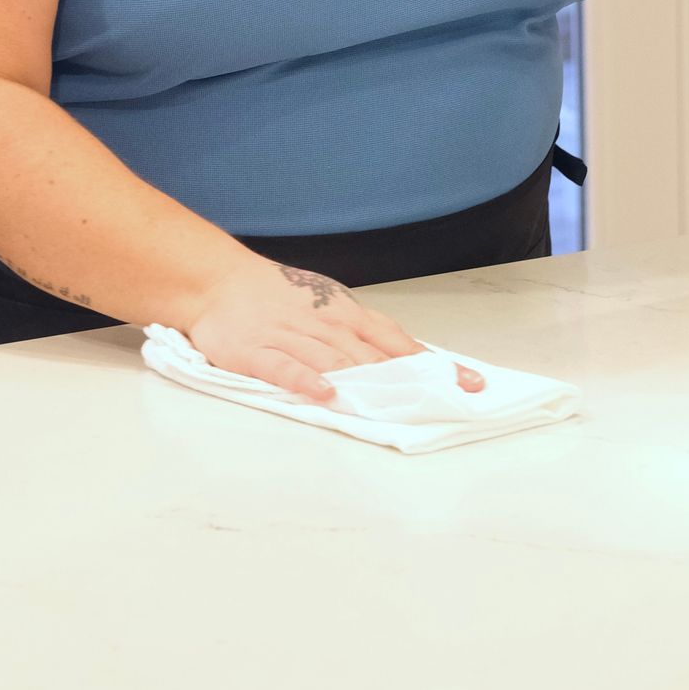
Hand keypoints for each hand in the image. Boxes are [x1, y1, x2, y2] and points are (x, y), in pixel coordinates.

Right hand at [187, 254, 484, 404]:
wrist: (218, 281)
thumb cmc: (279, 298)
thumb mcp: (327, 308)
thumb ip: (362, 339)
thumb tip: (409, 365)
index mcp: (346, 314)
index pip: (398, 341)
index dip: (433, 363)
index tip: (471, 384)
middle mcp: (325, 325)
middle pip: (374, 357)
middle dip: (411, 382)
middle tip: (445, 405)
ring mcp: (290, 337)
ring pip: (335, 362)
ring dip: (368, 385)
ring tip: (400, 408)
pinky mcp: (255, 352)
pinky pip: (283, 367)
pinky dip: (305, 380)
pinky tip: (325, 394)